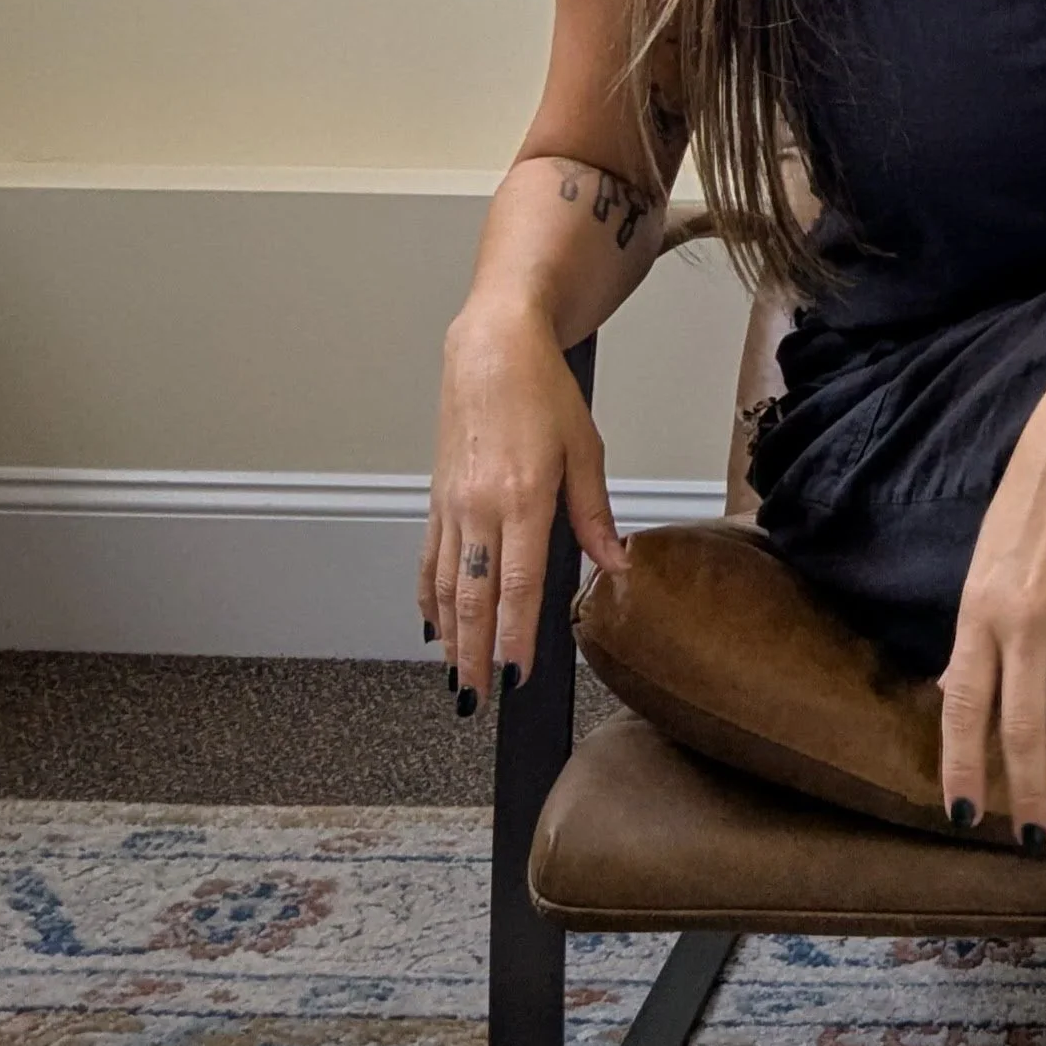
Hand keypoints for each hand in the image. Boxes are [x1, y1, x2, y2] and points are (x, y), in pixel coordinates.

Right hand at [423, 299, 627, 708]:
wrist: (492, 348)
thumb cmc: (542, 391)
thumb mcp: (585, 449)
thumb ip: (595, 514)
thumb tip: (615, 565)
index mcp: (524, 497)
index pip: (518, 584)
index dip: (516, 635)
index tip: (520, 673)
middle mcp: (481, 507)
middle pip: (473, 597)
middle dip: (475, 652)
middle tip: (479, 696)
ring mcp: (453, 505)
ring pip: (446, 585)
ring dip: (450, 636)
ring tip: (456, 677)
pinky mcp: (438, 498)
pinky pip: (430, 559)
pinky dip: (430, 598)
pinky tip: (434, 624)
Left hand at [938, 362, 1045, 846]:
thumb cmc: (1028, 495)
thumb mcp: (984, 560)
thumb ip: (977, 630)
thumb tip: (959, 691)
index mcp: (979, 610)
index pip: (963, 705)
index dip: (962, 764)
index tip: (964, 812)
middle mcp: (1022, 622)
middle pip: (1021, 726)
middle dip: (1023, 791)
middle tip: (1030, 839)